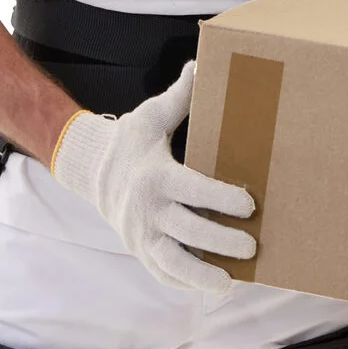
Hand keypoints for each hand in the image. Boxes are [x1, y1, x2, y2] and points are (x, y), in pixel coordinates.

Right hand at [49, 59, 258, 291]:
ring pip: (172, 261)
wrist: (94, 172)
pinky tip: (213, 285)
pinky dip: (186, 282)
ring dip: (203, 273)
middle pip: (188, 230)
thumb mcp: (151, 116)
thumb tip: (200, 63)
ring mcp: (142, 234)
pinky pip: (162, 273)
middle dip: (222, 241)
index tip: (249, 204)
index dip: (221, 198)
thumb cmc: (133, 142)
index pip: (193, 190)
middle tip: (252, 245)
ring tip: (231, 281)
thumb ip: (180, 97)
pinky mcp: (140, 251)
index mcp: (155, 175)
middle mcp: (148, 209)